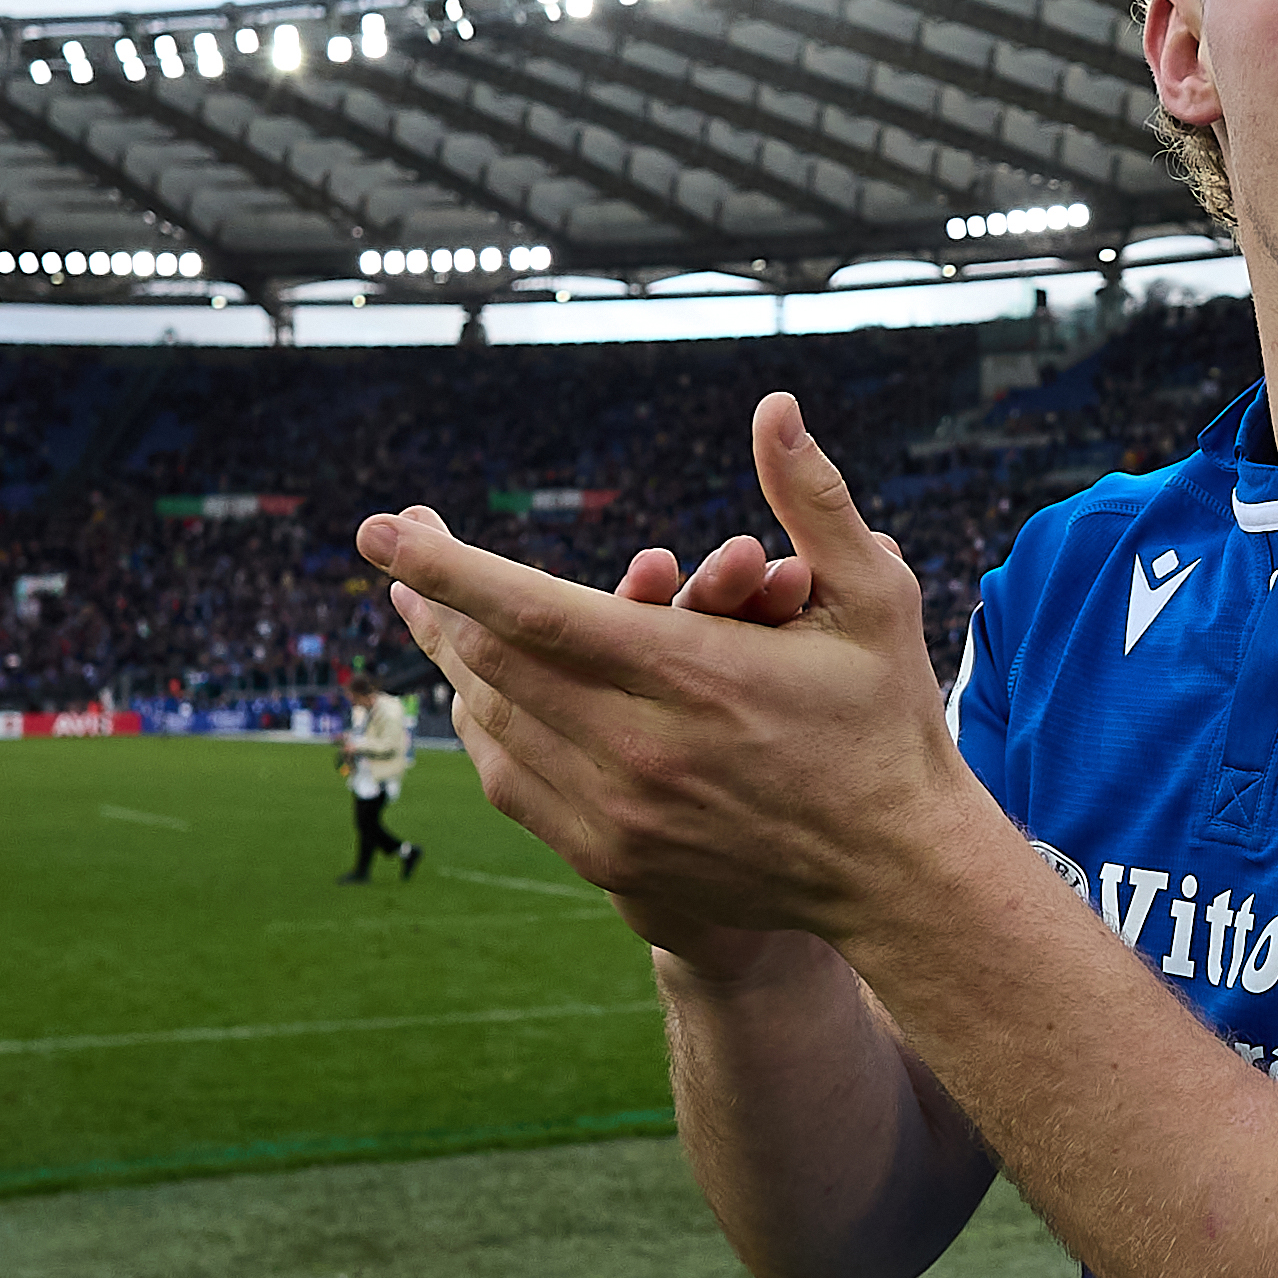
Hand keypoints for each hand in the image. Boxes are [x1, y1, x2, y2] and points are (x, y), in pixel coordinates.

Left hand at [357, 393, 974, 954]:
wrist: (894, 871)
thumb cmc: (887, 721)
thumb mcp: (873, 598)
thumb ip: (816, 499)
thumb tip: (774, 406)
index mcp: (689, 675)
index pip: (532, 609)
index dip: (448, 566)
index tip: (383, 529)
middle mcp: (637, 748)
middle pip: (492, 662)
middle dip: (435, 600)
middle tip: (400, 554)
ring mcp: (617, 813)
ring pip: (493, 722)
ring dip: (454, 661)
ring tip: (424, 612)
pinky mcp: (611, 859)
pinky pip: (513, 782)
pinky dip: (487, 727)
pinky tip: (478, 691)